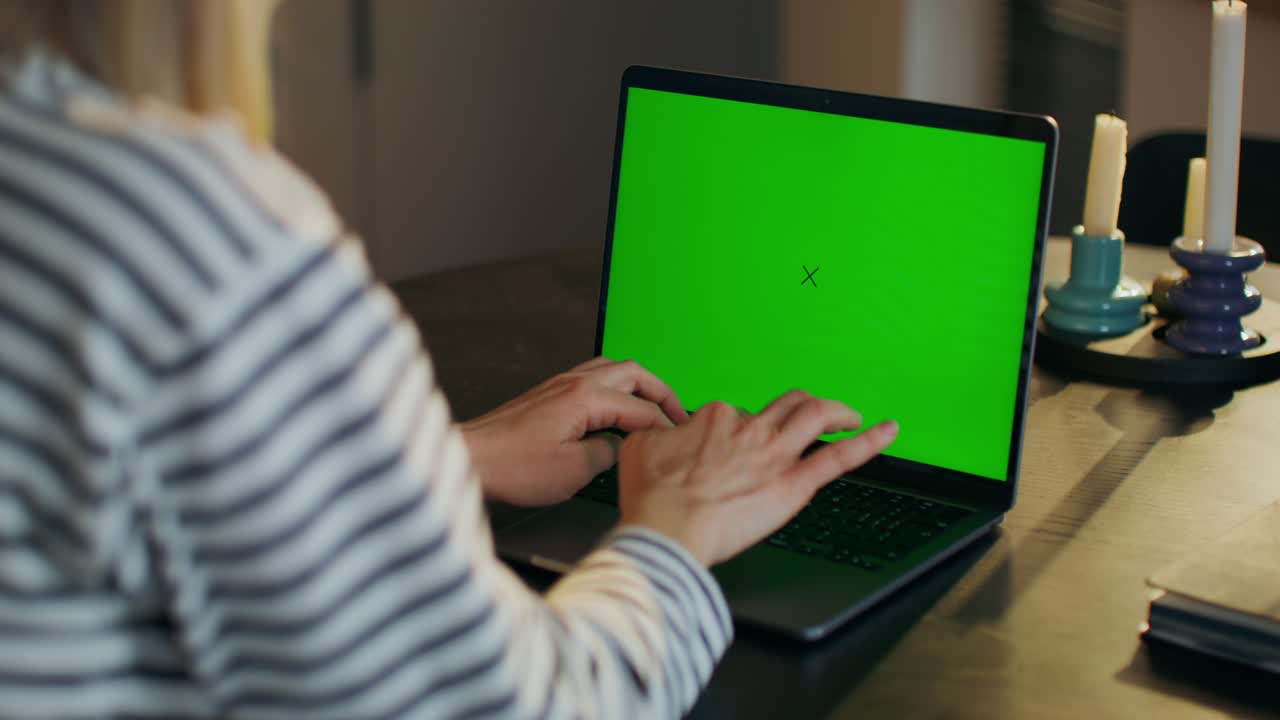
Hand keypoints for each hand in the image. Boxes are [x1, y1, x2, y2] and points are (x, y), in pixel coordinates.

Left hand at [462, 357, 688, 505]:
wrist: (471, 459)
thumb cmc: (512, 467)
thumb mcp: (574, 471)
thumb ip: (609, 453)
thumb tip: (622, 447)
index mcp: (586, 398)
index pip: (642, 408)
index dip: (665, 427)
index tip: (678, 442)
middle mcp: (574, 383)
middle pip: (634, 374)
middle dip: (662, 393)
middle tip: (679, 415)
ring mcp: (559, 385)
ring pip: (612, 370)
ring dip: (638, 385)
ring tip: (653, 406)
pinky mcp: (547, 394)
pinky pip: (593, 378)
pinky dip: (615, 388)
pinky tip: (615, 407)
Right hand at [617, 390, 898, 565]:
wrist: (667, 530)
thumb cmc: (652, 497)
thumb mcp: (641, 447)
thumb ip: (659, 434)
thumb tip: (663, 433)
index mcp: (715, 418)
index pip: (737, 414)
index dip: (740, 429)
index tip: (738, 446)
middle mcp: (750, 428)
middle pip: (785, 405)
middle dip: (800, 405)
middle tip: (809, 414)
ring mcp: (775, 454)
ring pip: (816, 415)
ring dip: (837, 411)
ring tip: (849, 415)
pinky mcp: (794, 485)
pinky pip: (840, 457)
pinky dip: (870, 442)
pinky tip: (888, 431)